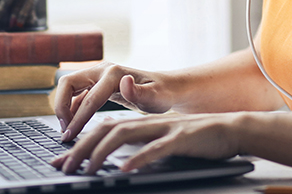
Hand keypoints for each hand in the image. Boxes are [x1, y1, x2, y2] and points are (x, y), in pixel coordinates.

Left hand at [49, 113, 243, 174]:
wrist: (230, 129)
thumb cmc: (195, 138)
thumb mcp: (160, 139)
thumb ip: (137, 144)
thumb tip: (113, 160)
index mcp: (141, 122)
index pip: (102, 128)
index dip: (78, 142)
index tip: (60, 160)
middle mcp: (148, 122)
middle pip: (106, 129)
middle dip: (81, 149)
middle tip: (65, 168)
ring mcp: (164, 128)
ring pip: (124, 135)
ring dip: (101, 153)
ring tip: (88, 170)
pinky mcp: (181, 138)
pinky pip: (156, 148)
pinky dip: (138, 158)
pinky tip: (125, 169)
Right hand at [54, 62, 174, 140]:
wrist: (166, 87)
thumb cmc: (163, 93)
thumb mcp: (156, 97)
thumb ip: (140, 93)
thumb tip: (125, 82)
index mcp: (113, 73)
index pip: (88, 98)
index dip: (77, 118)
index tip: (70, 136)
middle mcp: (102, 70)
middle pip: (67, 83)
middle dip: (61, 106)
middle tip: (65, 130)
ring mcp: (98, 75)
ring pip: (68, 87)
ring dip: (64, 107)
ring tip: (67, 130)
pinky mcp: (97, 83)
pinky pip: (77, 94)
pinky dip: (72, 108)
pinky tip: (74, 123)